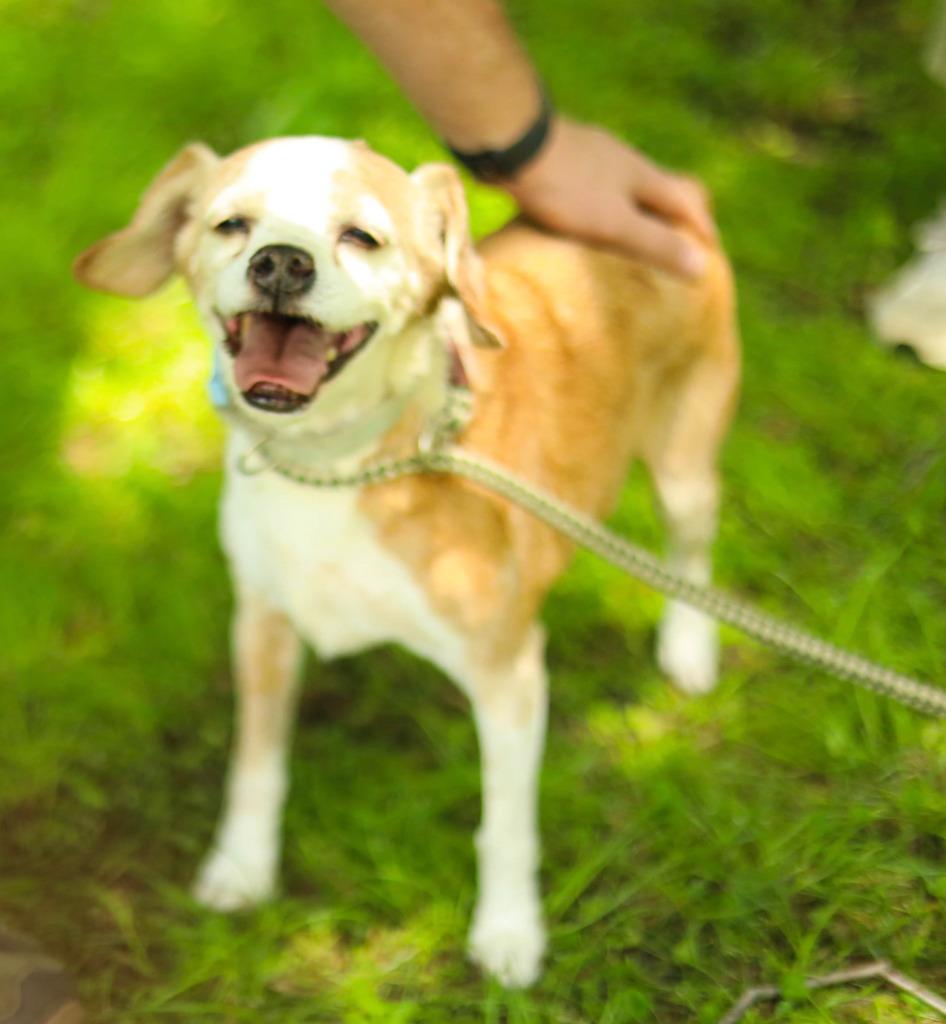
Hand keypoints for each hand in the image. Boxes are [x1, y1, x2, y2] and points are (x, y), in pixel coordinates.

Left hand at [500, 117, 716, 279]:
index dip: (702, 228)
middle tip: (671, 249)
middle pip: (659, 190)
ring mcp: (592, 156)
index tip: (708, 255)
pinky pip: (593, 189)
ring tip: (627, 244)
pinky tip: (580, 225)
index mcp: (644, 174)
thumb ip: (655, 243)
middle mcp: (623, 160)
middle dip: (670, 220)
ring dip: (633, 214)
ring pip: (624, 188)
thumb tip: (701, 268)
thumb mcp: (615, 223)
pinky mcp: (563, 160)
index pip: (688, 200)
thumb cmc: (567, 187)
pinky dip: (600, 209)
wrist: (512, 143)